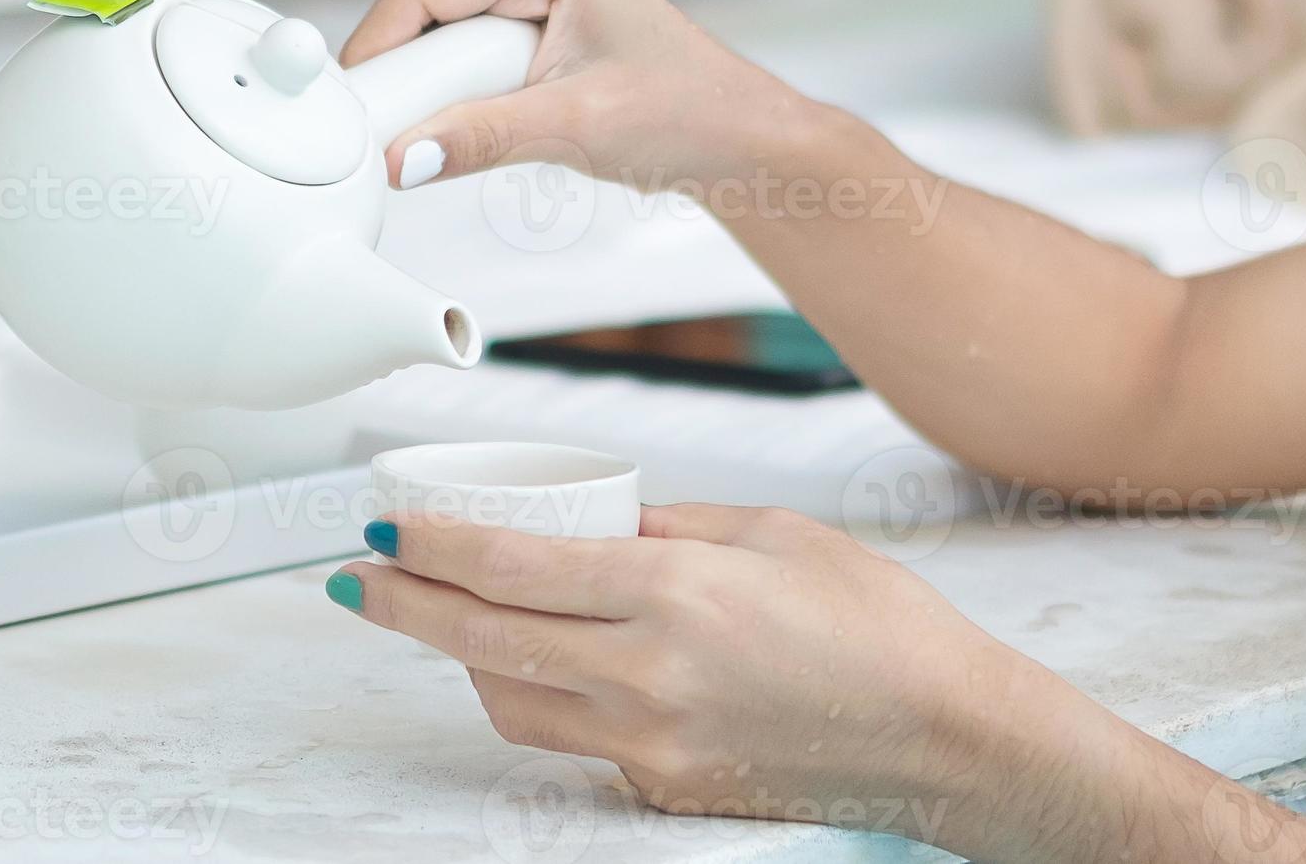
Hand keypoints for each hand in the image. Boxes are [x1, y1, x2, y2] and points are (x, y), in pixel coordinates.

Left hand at [324, 504, 1070, 847]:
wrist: (945, 737)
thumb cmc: (878, 625)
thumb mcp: (772, 533)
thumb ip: (666, 526)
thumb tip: (587, 521)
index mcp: (675, 591)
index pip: (509, 565)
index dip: (429, 544)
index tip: (384, 525)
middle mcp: (649, 672)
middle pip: (482, 638)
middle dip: (405, 605)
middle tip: (359, 580)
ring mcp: (651, 741)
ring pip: (510, 701)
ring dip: (465, 657)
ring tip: (450, 616)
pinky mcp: (664, 785)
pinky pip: (572, 739)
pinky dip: (545, 697)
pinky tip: (552, 665)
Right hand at [340, 0, 837, 190]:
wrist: (736, 141)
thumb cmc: (688, 113)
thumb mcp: (576, 128)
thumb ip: (482, 138)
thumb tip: (405, 156)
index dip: (376, 51)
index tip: (347, 111)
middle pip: (420, 10)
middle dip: (399, 75)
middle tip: (379, 139)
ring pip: (435, 37)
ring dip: (426, 90)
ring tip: (420, 143)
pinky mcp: (528, 28)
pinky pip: (459, 57)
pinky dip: (450, 97)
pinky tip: (452, 130)